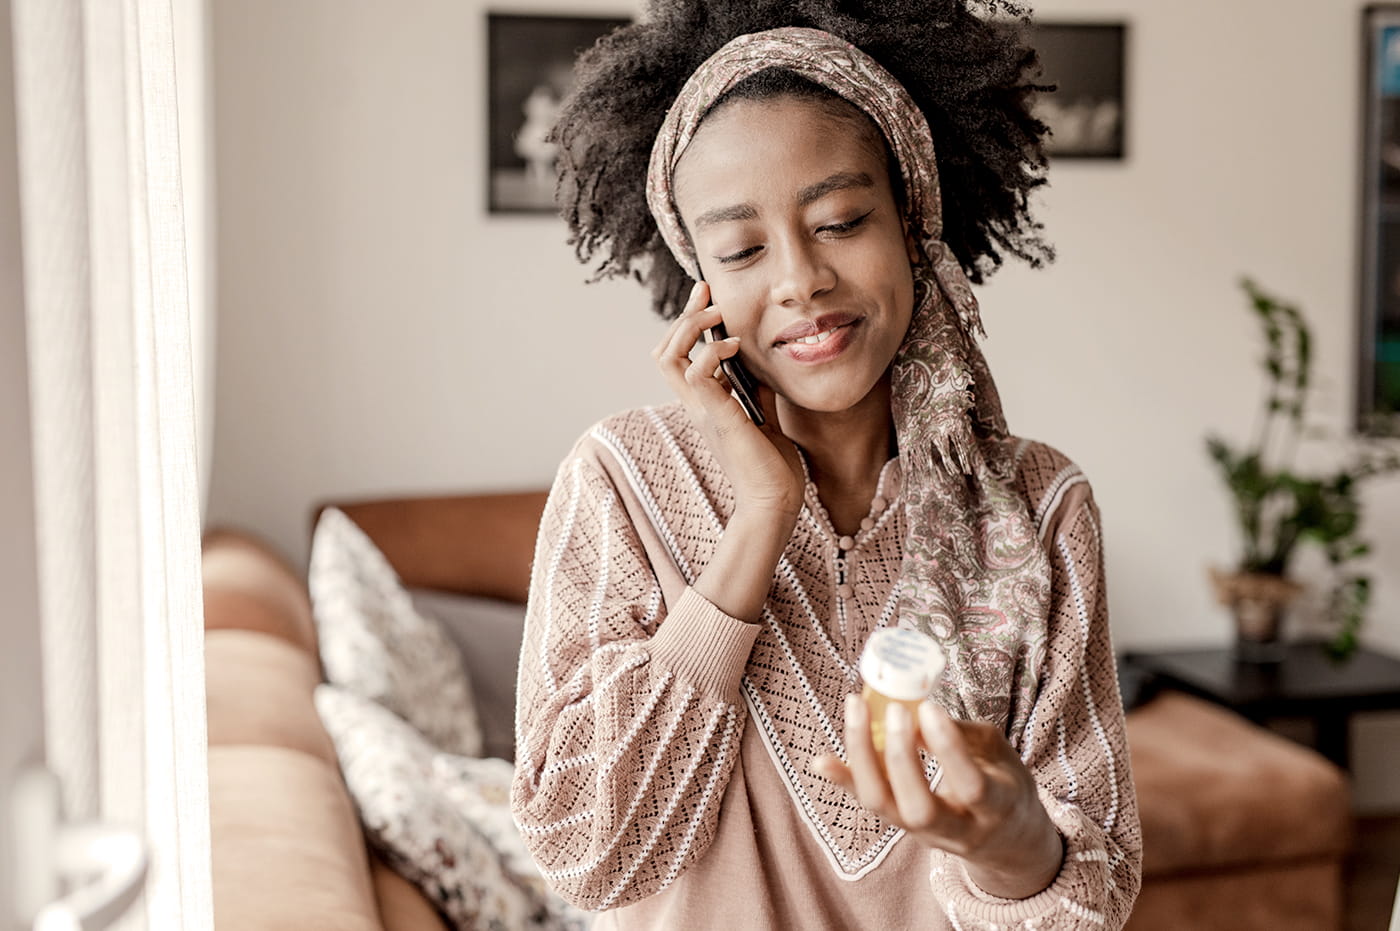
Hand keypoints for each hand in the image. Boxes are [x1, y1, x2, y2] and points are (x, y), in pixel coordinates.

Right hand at [652, 281, 804, 520]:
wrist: (775, 503)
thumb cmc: (771, 467)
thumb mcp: (763, 415)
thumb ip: (754, 389)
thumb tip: (758, 361)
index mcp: (704, 404)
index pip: (678, 355)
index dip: (688, 321)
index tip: (707, 295)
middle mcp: (696, 405)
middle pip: (664, 350)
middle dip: (684, 315)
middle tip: (707, 293)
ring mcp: (703, 410)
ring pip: (669, 356)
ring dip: (692, 327)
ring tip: (718, 315)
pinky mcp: (718, 416)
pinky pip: (697, 372)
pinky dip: (711, 351)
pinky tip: (735, 346)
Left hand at [810, 695, 1063, 899]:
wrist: (1008, 844)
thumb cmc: (1006, 787)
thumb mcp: (1001, 757)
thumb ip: (963, 736)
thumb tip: (916, 709)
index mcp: (996, 809)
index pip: (971, 786)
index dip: (948, 748)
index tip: (929, 707)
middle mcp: (958, 831)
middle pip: (919, 808)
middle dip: (900, 757)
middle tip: (894, 710)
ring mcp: (923, 835)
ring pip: (884, 807)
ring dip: (863, 756)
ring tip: (856, 707)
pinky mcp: (899, 828)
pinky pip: (868, 804)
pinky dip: (843, 780)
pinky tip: (821, 760)